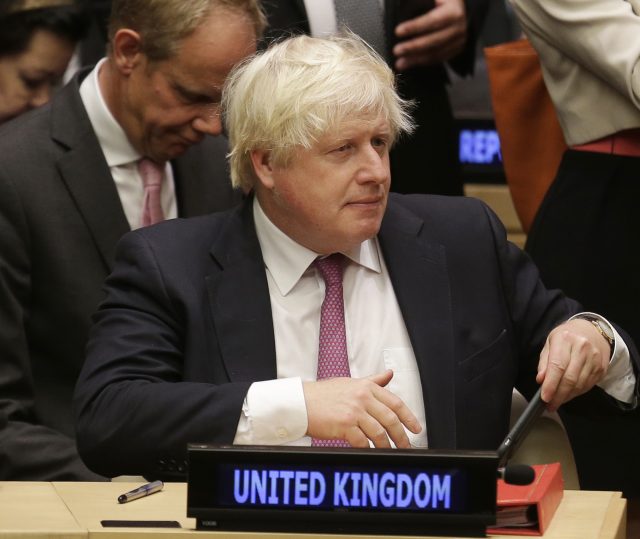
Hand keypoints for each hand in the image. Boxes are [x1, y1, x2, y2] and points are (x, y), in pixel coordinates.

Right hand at [303, 369, 421, 447]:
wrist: (301, 402)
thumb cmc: (323, 394)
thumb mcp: (350, 383)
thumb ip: (372, 381)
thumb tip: (389, 374)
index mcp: (366, 386)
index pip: (395, 402)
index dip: (409, 417)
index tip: (416, 428)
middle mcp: (362, 397)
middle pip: (391, 419)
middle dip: (401, 435)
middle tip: (406, 445)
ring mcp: (354, 411)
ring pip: (379, 432)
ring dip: (387, 445)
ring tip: (389, 451)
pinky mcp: (344, 425)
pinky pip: (363, 441)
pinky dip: (369, 448)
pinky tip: (370, 451)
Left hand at [393, 0, 466, 70]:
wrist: (463, 11)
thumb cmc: (444, 3)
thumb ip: (423, 2)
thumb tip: (405, 5)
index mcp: (453, 11)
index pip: (431, 21)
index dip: (414, 27)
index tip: (398, 31)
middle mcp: (458, 28)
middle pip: (433, 41)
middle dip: (412, 47)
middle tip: (396, 51)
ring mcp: (458, 41)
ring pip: (435, 53)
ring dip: (415, 59)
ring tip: (400, 63)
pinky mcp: (456, 50)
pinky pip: (437, 59)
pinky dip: (422, 62)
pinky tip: (410, 63)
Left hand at [536, 319, 610, 410]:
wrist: (592, 331)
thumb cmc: (566, 337)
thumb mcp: (550, 343)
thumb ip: (544, 361)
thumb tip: (541, 380)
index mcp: (565, 339)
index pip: (557, 366)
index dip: (551, 384)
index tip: (545, 397)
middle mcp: (582, 348)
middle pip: (570, 378)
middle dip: (558, 395)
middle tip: (550, 405)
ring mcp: (594, 358)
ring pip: (580, 384)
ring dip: (567, 396)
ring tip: (557, 401)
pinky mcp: (601, 367)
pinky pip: (588, 385)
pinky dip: (577, 393)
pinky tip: (569, 394)